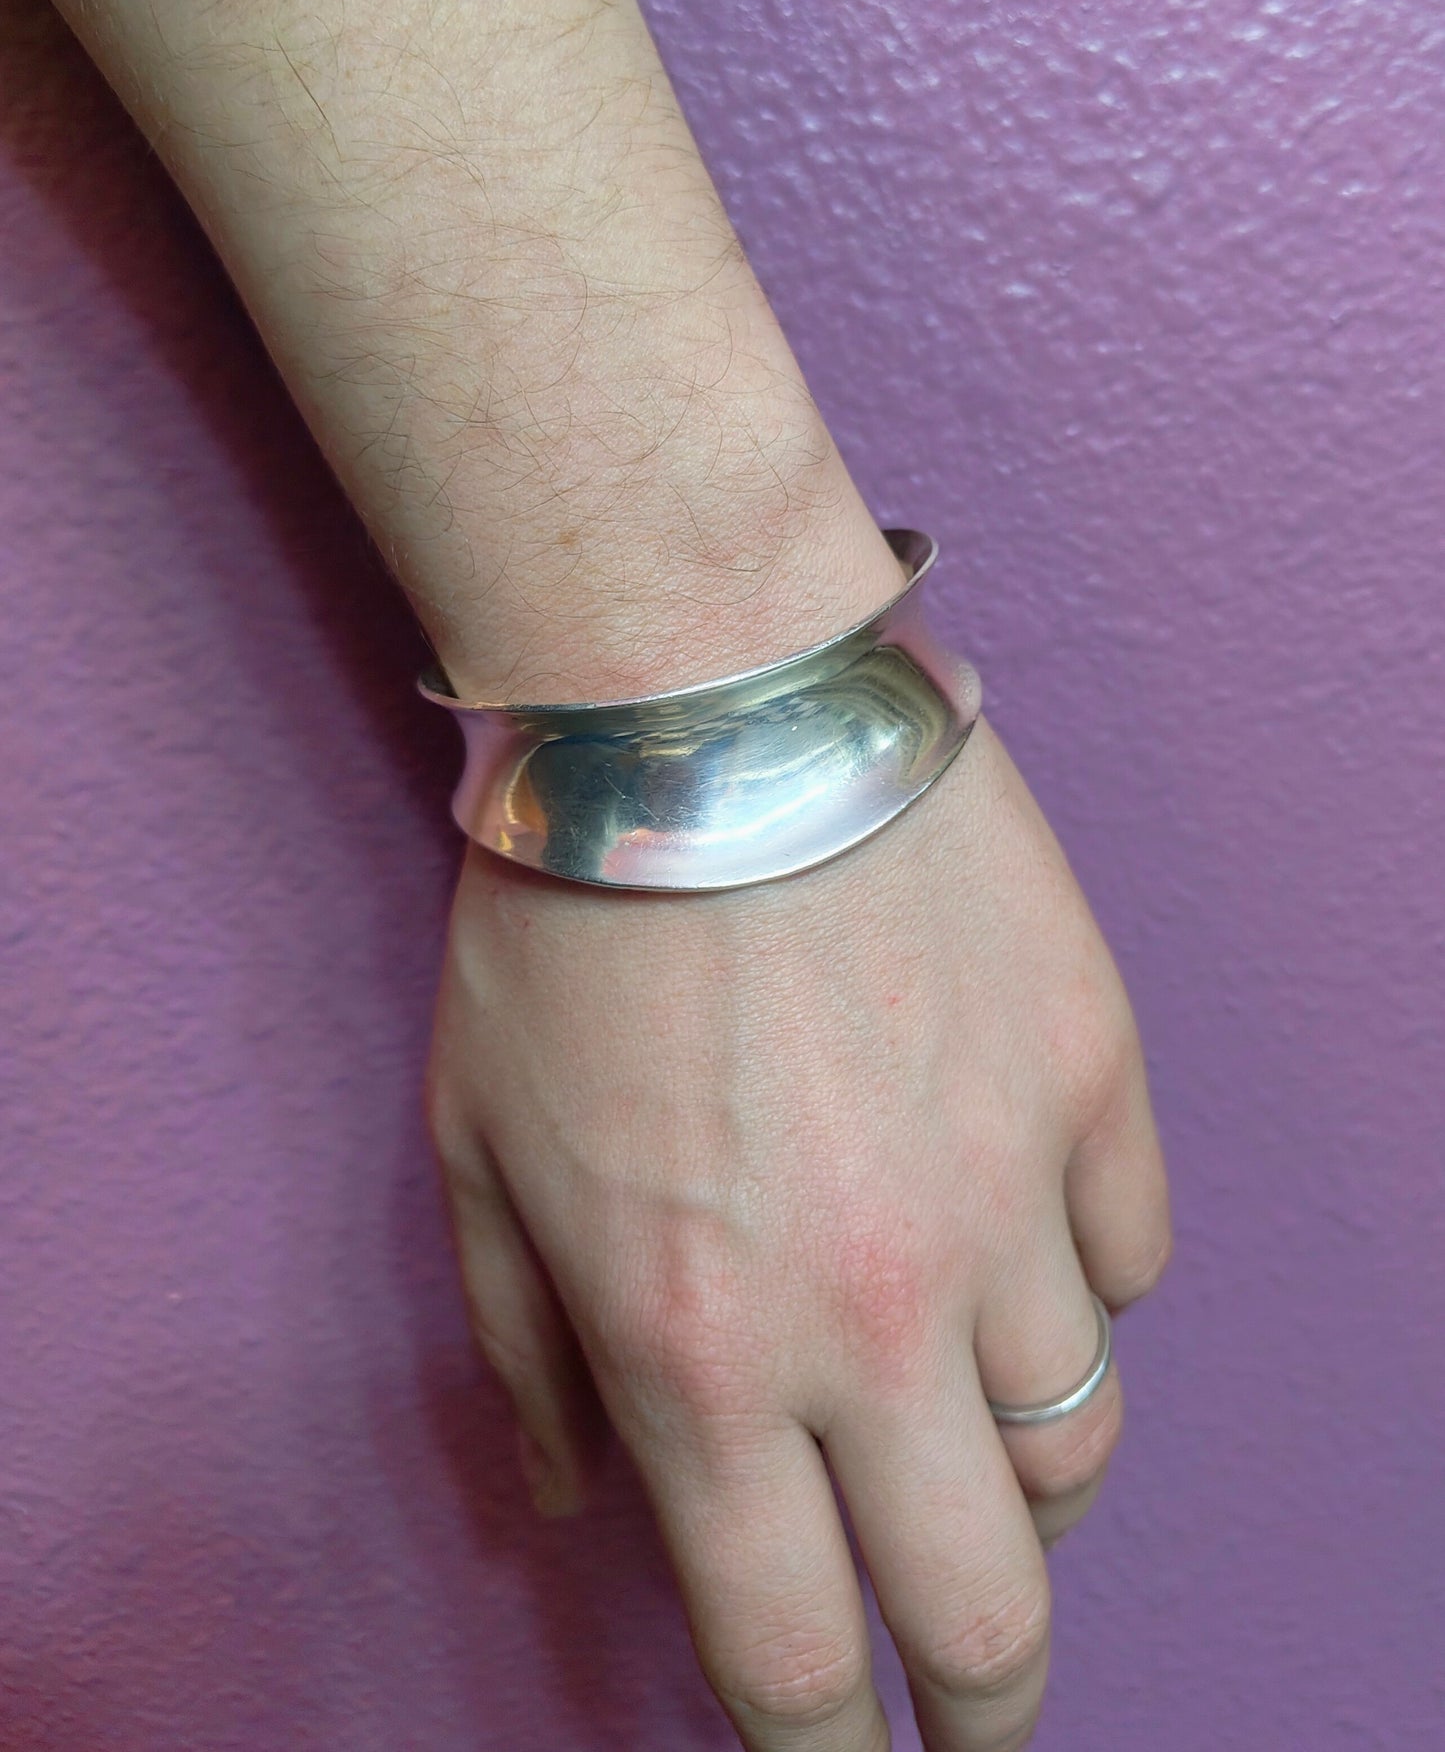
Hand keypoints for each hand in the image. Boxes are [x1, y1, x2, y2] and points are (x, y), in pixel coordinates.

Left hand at [427, 716, 1170, 1751]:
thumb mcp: (476, 1145)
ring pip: (1082, 1437)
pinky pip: (1135, 1256)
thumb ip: (523, 1352)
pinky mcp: (1093, 1072)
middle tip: (969, 1705)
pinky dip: (1082, 1277)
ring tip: (976, 1429)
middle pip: (989, 1610)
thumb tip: (572, 1500)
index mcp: (698, 1350)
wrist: (705, 698)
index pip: (790, 1652)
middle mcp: (874, 1311)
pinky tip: (1019, 1225)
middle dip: (980, 1702)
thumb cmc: (563, 914)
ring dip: (1028, 1470)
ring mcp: (1008, 1191)